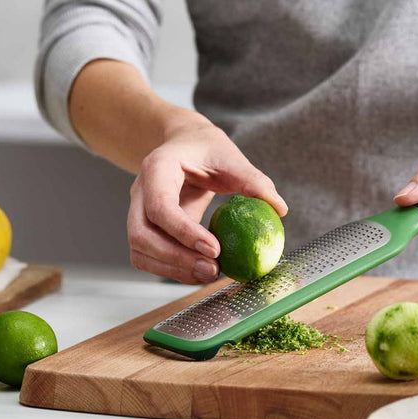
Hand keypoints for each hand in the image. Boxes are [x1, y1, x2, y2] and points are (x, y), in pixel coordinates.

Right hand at [127, 119, 286, 283]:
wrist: (186, 145)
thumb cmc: (207, 149)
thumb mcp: (231, 157)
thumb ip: (253, 180)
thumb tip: (279, 209)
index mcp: (157, 168)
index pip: (160, 206)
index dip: (183, 232)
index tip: (214, 249)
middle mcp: (140, 192)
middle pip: (141, 235)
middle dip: (175, 258)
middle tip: (213, 269)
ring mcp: (138, 212)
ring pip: (140, 251)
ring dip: (173, 269)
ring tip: (210, 273)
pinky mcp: (146, 229)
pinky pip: (149, 257)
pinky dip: (172, 269)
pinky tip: (201, 271)